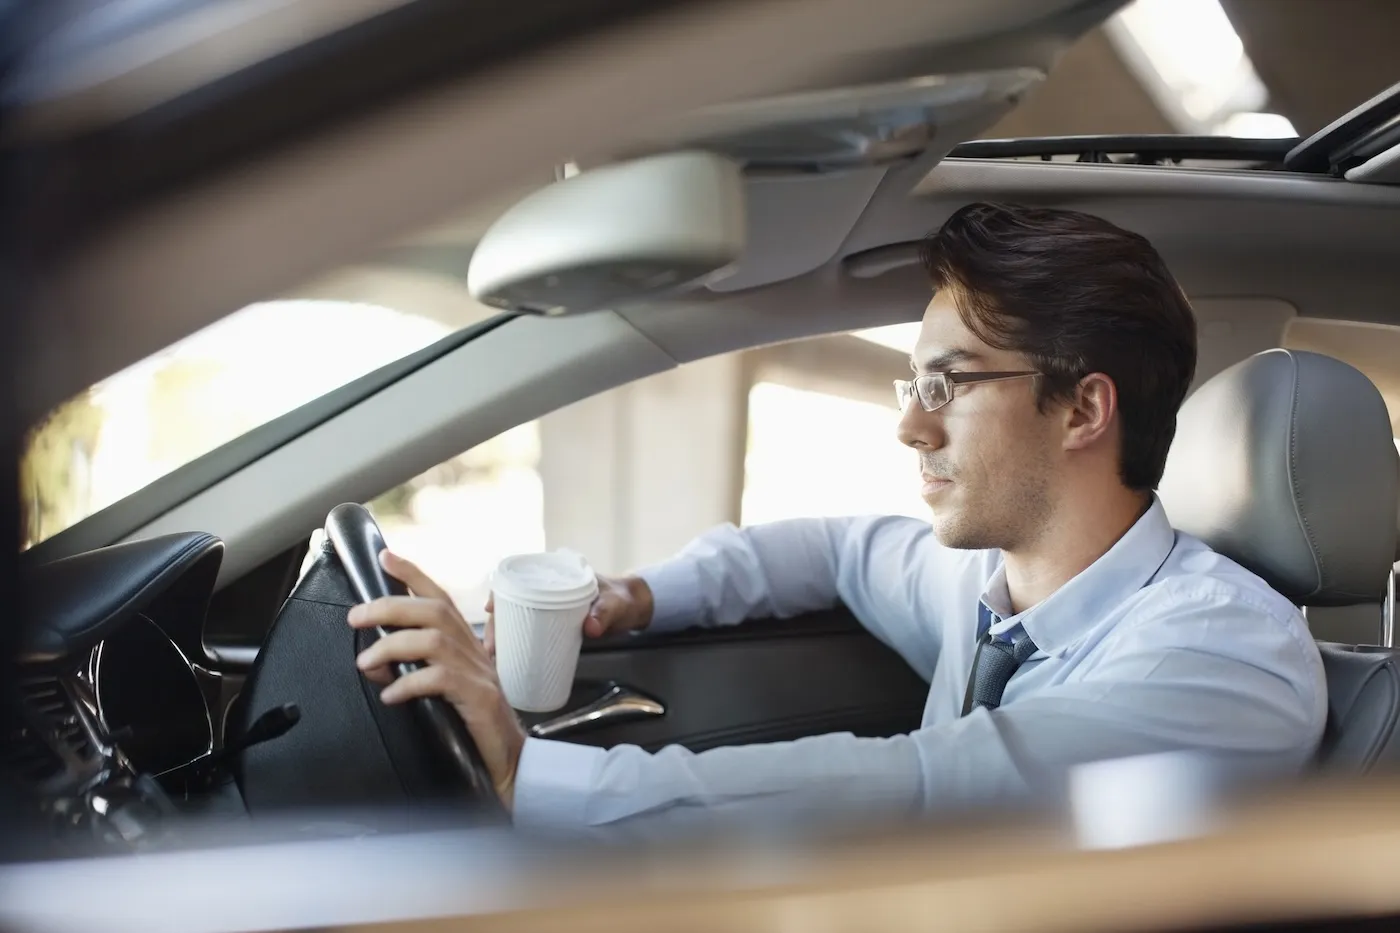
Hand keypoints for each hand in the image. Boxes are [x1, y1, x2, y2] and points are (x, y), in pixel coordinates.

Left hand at [347, 550, 525, 810]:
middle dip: (390, 606)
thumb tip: (379, 659)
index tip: (385, 557)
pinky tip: (390, 695)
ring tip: (365, 663)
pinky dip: (408, 683)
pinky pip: (440, 680)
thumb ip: (425, 667)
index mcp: (467, 645)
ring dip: (392, 646)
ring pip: (433, 640)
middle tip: (355, 617)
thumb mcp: (451, 688)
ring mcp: (479, 674)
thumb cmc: (477, 726)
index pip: (440, 597)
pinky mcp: (479, 699)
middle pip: (434, 610)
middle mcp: (475, 651)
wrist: (512, 763)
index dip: (413, 574)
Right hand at [482, 573, 654, 657]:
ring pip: (517, 621)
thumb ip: (604, 613)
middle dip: (496, 625)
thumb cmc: (621, 598)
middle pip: (511, 604)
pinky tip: (506, 661)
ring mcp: (547, 610)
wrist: (632, 609)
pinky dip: (517, 646)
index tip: (491, 608)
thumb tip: (590, 628)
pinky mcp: (552, 627)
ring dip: (503, 638)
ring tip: (494, 659)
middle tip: (491, 647)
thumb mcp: (615, 603)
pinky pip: (530, 634)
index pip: (518, 578)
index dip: (500, 591)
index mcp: (556, 576)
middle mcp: (545, 591)